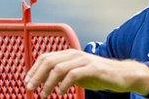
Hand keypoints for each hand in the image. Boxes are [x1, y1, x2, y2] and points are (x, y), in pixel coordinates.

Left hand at [24, 49, 148, 97]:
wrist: (121, 74)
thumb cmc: (99, 75)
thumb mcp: (77, 74)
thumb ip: (62, 75)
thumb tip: (45, 82)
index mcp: (69, 54)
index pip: (46, 57)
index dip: (34, 69)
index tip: (27, 81)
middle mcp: (75, 54)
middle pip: (49, 61)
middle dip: (36, 75)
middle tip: (30, 88)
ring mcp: (84, 60)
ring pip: (58, 68)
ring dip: (48, 83)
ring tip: (44, 94)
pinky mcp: (92, 68)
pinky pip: (73, 75)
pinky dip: (63, 84)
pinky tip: (60, 92)